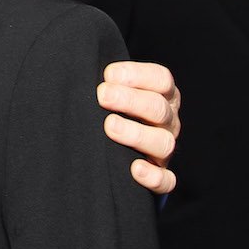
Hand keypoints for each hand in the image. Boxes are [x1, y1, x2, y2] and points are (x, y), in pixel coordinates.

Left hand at [97, 61, 179, 194]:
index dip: (137, 75)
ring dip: (137, 134)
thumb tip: (80, 67)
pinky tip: (134, 169)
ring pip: (164, 142)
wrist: (112, 146)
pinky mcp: (160, 176)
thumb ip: (106, 81)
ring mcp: (164, 149)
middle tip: (102, 96)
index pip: (161, 79)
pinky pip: (166, 180)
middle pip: (159, 108)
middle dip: (130, 100)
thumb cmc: (109, 109)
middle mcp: (167, 120)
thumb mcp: (111, 89)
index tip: (108, 74)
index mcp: (160, 94)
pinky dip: (154, 177)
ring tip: (110, 126)